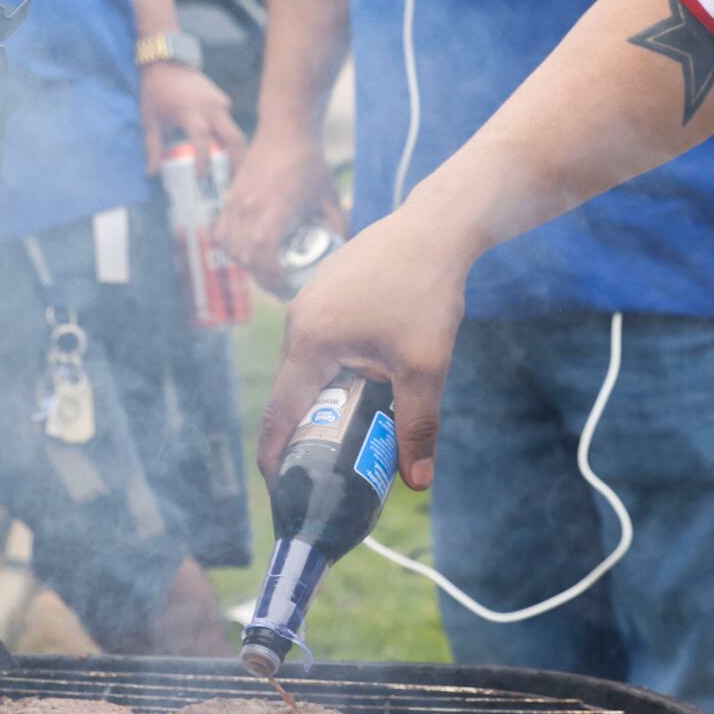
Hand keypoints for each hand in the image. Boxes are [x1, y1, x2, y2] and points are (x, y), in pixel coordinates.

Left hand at [139, 60, 244, 170]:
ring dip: (234, 151)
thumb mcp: (150, 120)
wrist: (167, 63)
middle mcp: (210, 108)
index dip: (204, 162)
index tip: (200, 177)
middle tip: (232, 179)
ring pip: (234, 131)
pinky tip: (221, 150)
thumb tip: (152, 173)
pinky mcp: (223, 100)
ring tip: (229, 170)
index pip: (203, 142)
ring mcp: (220, 102)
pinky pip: (229, 122)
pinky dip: (227, 138)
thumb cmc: (155, 92)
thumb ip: (153, 147)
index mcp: (190, 113)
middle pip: (234, 139)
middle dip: (236, 161)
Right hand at [218, 126, 346, 293]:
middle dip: (262, 277)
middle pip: (247, 257)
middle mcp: (250, 210)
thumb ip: (338, 225)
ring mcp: (236, 204)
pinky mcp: (229, 198)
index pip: (264, 256)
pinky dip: (231, 247)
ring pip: (231, 247)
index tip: (285, 285)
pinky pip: (221, 233)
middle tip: (280, 285)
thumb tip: (345, 249)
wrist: (285, 132)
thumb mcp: (329, 197)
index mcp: (275, 212)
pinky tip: (246, 252)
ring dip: (246, 264)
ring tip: (264, 270)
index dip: (272, 277)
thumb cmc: (309, 163)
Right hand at [261, 209, 471, 488]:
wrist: (436, 226)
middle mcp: (299, 319)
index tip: (281, 487)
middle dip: (306, 430)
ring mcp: (311, 300)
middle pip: (292, 390)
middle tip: (326, 466)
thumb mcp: (424, 365)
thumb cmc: (426, 291)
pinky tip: (365, 380)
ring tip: (349, 427)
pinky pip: (321, 341)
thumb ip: (417, 424)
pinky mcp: (327, 289)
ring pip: (309, 364)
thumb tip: (418, 481)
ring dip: (324, 396)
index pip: (279, 412)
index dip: (277, 454)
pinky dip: (334, 367)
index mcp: (310, 340)